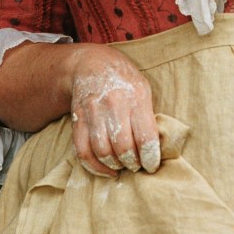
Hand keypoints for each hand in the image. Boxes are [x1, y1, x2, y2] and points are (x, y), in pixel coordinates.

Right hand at [69, 44, 159, 177]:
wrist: (92, 64)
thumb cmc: (124, 80)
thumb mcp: (144, 89)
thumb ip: (148, 116)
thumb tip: (156, 148)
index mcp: (136, 97)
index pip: (145, 137)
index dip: (150, 158)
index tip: (152, 166)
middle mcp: (114, 104)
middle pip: (123, 148)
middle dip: (132, 163)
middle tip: (137, 166)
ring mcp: (93, 112)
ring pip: (103, 151)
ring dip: (115, 165)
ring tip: (123, 165)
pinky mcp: (77, 119)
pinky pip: (83, 151)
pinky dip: (95, 167)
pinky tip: (107, 169)